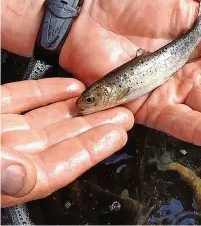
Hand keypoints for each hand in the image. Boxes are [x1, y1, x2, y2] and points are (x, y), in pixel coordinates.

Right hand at [1, 78, 133, 206]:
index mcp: (7, 177)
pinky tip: (71, 86)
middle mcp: (7, 156)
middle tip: (122, 116)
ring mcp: (0, 134)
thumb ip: (2, 170)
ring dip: (75, 109)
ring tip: (104, 98)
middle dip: (94, 127)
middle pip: (60, 142)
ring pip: (45, 121)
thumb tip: (26, 178)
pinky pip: (21, 100)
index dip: (92, 151)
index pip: (60, 167)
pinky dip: (47, 92)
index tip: (118, 135)